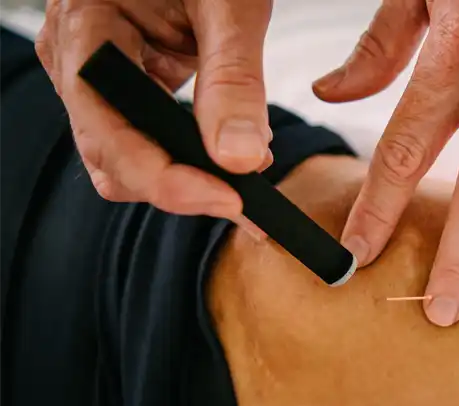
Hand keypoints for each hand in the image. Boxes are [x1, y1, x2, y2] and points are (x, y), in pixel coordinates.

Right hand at [36, 0, 273, 219]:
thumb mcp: (229, 4)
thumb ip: (233, 80)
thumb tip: (241, 159)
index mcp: (86, 28)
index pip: (109, 130)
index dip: (165, 178)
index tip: (229, 198)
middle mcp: (78, 60)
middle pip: (113, 160)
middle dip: (181, 188)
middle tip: (249, 202)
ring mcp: (98, 77)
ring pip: (126, 161)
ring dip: (184, 179)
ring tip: (245, 177)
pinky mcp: (126, 86)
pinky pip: (145, 140)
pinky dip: (187, 159)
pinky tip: (230, 154)